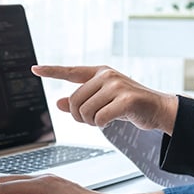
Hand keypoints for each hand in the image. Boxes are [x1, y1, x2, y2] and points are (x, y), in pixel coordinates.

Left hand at [32, 65, 178, 134]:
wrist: (158, 110)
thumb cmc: (129, 106)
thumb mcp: (103, 102)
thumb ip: (81, 102)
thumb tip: (58, 103)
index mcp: (99, 73)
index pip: (71, 71)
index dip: (51, 71)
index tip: (34, 68)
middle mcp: (106, 76)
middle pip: (74, 101)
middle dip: (80, 117)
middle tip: (94, 120)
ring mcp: (116, 85)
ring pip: (85, 111)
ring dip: (92, 122)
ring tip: (104, 119)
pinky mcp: (126, 99)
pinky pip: (100, 118)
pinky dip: (102, 125)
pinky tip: (110, 121)